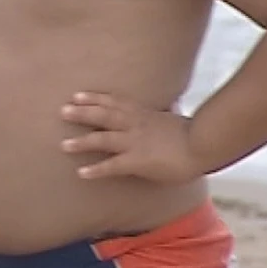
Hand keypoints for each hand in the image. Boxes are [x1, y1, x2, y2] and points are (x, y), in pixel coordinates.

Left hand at [60, 92, 203, 182]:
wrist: (204, 144)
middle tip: (62, 110)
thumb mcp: (175, 118)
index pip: (115, 102)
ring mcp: (135, 142)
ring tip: (63, 145)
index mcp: (144, 114)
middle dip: (82, 113)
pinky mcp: (138, 161)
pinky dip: (96, 169)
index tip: (77, 95)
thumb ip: (165, 113)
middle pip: (103, 115)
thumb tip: (169, 106)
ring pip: (103, 139)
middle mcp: (135, 125)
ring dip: (82, 141)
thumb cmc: (195, 133)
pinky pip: (112, 166)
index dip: (95, 98)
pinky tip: (81, 172)